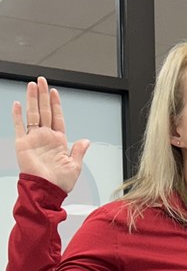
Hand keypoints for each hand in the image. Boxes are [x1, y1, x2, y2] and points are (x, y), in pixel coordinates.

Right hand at [12, 77, 89, 193]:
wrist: (46, 190)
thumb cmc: (60, 183)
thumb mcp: (75, 166)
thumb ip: (78, 151)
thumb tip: (86, 141)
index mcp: (59, 141)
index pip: (57, 117)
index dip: (56, 104)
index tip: (54, 92)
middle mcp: (46, 137)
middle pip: (44, 111)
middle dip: (43, 95)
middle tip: (41, 80)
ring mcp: (34, 139)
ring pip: (33, 114)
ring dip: (32, 100)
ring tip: (32, 85)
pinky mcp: (22, 144)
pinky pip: (19, 127)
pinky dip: (17, 116)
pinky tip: (17, 104)